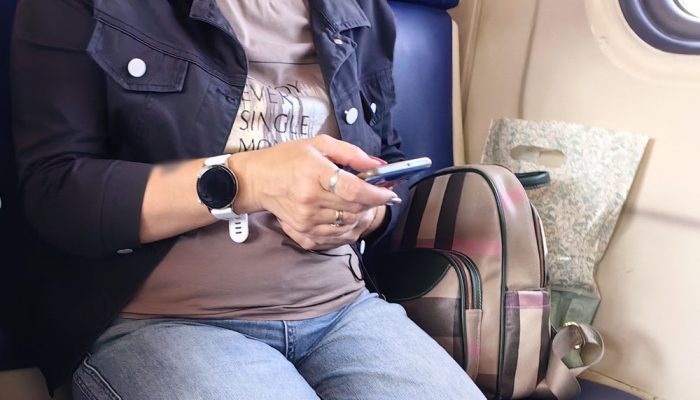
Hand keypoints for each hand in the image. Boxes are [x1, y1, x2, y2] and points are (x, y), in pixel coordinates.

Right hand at [228, 135, 397, 247]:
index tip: (390, 193)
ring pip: (348, 224)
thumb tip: (379, 167)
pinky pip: (335, 238)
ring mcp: (305, 219)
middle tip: (378, 195)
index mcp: (314, 173)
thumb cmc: (287, 158)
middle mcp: (309, 199)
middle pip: (355, 208)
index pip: (353, 189)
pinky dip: (347, 229)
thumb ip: (352, 154)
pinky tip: (347, 217)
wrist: (257, 180)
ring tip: (361, 204)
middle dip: (373, 203)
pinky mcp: (302, 232)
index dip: (377, 193)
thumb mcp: (319, 144)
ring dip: (361, 216)